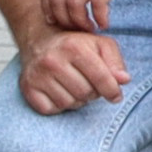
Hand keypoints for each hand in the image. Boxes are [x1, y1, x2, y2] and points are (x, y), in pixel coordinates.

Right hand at [12, 24, 127, 115]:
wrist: (40, 42)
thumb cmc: (76, 45)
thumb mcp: (100, 45)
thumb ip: (115, 62)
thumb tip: (124, 80)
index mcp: (74, 47)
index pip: (100, 77)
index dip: (112, 90)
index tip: (116, 97)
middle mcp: (52, 61)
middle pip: (85, 93)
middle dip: (93, 93)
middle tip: (89, 84)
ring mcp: (37, 75)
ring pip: (69, 103)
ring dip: (77, 100)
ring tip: (75, 86)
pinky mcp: (27, 88)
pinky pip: (51, 109)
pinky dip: (59, 106)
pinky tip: (61, 92)